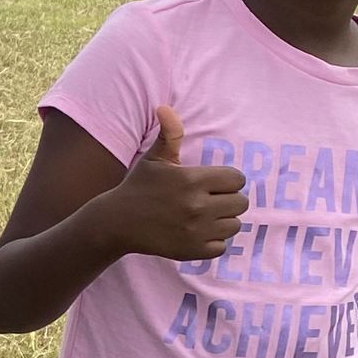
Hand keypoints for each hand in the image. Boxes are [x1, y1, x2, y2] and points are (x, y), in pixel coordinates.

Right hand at [96, 106, 247, 259]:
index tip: (212, 183)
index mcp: (192, 180)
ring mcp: (196, 231)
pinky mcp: (192, 250)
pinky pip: (222, 246)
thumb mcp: (154, 159)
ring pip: (234, 225)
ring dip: (222, 221)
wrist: (117, 223)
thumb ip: (169, 134)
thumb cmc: (139, 187)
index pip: (237, 179)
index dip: (228, 180)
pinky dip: (213, 241)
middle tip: (209, 200)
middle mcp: (197, 206)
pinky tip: (196, 232)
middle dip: (228, 200)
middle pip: (241, 203)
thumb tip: (165, 107)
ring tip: (203, 217)